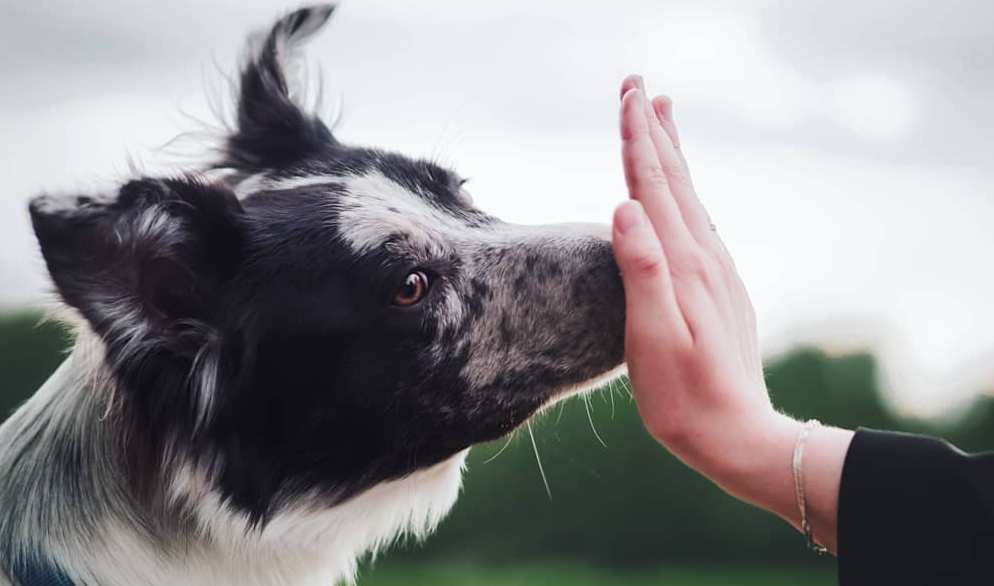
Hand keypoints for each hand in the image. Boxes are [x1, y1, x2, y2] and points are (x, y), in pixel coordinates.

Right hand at [611, 75, 851, 552]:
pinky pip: (698, 224)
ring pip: (689, 198)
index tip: (629, 94)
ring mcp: (716, 273)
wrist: (740, 436)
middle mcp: (704, 259)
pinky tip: (682, 195)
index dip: (638, 139)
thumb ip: (642, 270)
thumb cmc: (685, 397)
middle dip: (655, 132)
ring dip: (673, 156)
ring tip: (664, 120)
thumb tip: (625, 205)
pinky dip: (684, 194)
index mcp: (683, 265)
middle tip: (641, 86)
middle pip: (676, 181)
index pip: (654, 187)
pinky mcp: (719, 289)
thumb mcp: (654, 339)